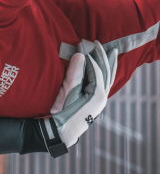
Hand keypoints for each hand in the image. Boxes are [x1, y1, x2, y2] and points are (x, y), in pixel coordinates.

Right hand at [38, 41, 117, 157]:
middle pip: (107, 73)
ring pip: (108, 78)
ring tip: (110, 52)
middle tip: (99, 42)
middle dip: (104, 57)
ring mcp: (100, 100)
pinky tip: (103, 69)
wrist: (61, 131)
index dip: (91, 57)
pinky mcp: (95, 102)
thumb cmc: (62, 112)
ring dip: (108, 64)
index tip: (83, 46)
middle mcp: (102, 97)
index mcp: (97, 94)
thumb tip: (81, 55)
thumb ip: (74, 73)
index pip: (97, 70)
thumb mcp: (67, 91)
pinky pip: (103, 83)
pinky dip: (104, 73)